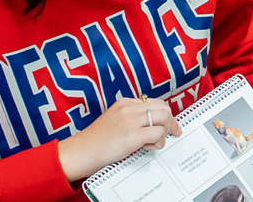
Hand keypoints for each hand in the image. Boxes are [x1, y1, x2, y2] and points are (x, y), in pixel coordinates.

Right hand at [57, 97, 182, 180]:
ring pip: (164, 118)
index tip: (167, 124)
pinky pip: (158, 133)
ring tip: (154, 142)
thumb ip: (132, 117)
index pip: (155, 102)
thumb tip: (153, 123)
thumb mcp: (115, 120)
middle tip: (170, 134)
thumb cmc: (97, 141)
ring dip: (165, 131)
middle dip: (170, 122)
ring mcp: (130, 120)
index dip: (164, 114)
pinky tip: (147, 147)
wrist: (82, 151)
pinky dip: (158, 142)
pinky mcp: (132, 134)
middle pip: (163, 108)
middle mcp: (129, 108)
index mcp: (125, 103)